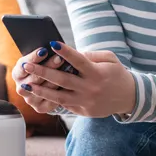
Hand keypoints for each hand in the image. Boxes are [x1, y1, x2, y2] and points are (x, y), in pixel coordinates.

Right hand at [11, 46, 68, 109]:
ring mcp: (29, 99)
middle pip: (35, 77)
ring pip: (44, 89)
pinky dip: (59, 92)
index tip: (44, 50)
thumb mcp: (39, 60)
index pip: (23, 65)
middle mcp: (20, 88)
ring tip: (68, 69)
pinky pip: (51, 100)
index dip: (34, 58)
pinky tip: (69, 85)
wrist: (46, 86)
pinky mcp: (39, 108)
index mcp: (17, 73)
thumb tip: (52, 45)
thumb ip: (42, 55)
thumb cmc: (44, 66)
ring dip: (56, 79)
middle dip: (48, 67)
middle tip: (59, 58)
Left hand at [15, 41, 136, 117]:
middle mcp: (90, 88)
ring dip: (40, 90)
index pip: (78, 61)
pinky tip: (37, 94)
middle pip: (63, 80)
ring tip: (26, 85)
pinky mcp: (83, 111)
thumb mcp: (109, 60)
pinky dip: (51, 99)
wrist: (129, 98)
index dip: (65, 52)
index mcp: (97, 73)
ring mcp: (85, 102)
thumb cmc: (117, 74)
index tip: (51, 43)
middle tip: (27, 65)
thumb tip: (71, 53)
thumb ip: (91, 56)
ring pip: (59, 96)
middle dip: (43, 72)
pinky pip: (64, 104)